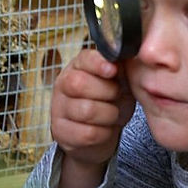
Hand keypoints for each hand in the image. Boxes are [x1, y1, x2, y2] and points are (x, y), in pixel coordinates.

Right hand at [49, 48, 134, 187]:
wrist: (100, 132)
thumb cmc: (110, 100)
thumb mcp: (118, 80)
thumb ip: (121, 67)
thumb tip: (128, 53)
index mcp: (78, 66)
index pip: (84, 59)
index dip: (98, 63)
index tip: (113, 70)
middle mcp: (63, 84)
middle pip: (79, 84)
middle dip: (107, 91)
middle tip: (117, 95)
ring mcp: (59, 108)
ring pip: (87, 111)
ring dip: (109, 114)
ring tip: (113, 113)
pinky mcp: (61, 132)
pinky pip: (88, 133)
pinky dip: (104, 133)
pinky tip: (105, 128)